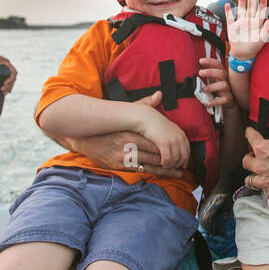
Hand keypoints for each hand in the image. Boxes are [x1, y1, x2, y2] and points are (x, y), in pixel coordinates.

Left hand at [0, 49, 16, 92]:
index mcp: (5, 63)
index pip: (13, 72)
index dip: (11, 79)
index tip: (4, 83)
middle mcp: (5, 67)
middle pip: (11, 78)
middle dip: (9, 85)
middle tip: (3, 91)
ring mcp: (1, 70)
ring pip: (7, 80)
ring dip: (7, 87)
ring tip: (4, 94)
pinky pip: (2, 80)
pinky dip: (2, 86)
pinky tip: (2, 92)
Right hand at [66, 106, 189, 179]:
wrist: (83, 138)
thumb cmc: (106, 126)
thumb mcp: (123, 113)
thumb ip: (143, 105)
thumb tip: (158, 95)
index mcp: (130, 134)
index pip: (155, 143)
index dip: (170, 150)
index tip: (182, 152)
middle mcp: (126, 147)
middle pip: (154, 156)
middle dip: (171, 162)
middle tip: (185, 165)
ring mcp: (121, 159)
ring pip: (148, 166)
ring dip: (165, 171)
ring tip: (178, 173)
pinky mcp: (117, 167)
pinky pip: (138, 172)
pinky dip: (152, 174)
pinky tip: (162, 175)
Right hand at [137, 94, 190, 168]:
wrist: (146, 117)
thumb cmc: (154, 123)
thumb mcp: (168, 129)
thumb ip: (173, 137)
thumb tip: (175, 147)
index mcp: (181, 134)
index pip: (187, 150)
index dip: (185, 159)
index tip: (182, 165)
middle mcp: (179, 137)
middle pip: (183, 156)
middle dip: (178, 164)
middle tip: (173, 169)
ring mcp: (173, 140)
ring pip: (176, 159)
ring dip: (171, 165)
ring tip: (166, 166)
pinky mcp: (164, 143)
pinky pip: (168, 158)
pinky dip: (166, 163)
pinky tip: (162, 164)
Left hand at [197, 55, 233, 107]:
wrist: (227, 100)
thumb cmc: (217, 87)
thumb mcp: (212, 78)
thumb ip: (206, 72)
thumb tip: (194, 66)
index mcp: (221, 73)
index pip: (217, 64)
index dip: (210, 61)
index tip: (201, 61)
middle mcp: (225, 80)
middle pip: (221, 73)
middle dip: (210, 72)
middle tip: (200, 72)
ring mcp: (227, 89)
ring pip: (223, 85)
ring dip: (212, 86)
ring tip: (204, 89)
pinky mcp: (228, 98)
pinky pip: (223, 100)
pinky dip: (215, 101)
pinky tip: (208, 103)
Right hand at [225, 0, 268, 61]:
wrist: (243, 54)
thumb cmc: (254, 47)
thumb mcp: (261, 39)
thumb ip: (266, 30)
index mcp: (257, 23)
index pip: (260, 12)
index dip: (262, 4)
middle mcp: (249, 21)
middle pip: (250, 8)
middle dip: (251, 0)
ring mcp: (240, 23)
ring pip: (241, 10)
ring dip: (241, 2)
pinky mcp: (232, 27)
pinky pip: (230, 18)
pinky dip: (228, 12)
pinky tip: (227, 4)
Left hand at [242, 102, 268, 200]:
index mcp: (262, 149)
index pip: (250, 137)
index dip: (250, 133)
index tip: (250, 132)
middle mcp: (260, 166)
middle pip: (246, 161)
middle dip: (249, 157)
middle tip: (254, 155)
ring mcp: (266, 181)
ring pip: (250, 180)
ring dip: (253, 176)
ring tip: (258, 172)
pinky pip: (265, 191)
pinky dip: (268, 187)